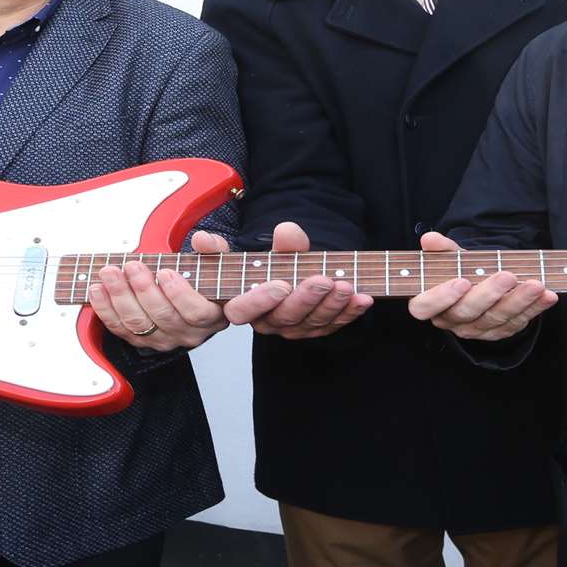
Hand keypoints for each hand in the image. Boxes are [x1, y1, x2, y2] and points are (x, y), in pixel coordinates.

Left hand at [88, 255, 228, 351]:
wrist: (189, 294)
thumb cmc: (201, 278)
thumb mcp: (213, 259)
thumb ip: (212, 248)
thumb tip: (201, 239)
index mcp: (211, 316)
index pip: (197, 312)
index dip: (180, 294)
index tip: (165, 272)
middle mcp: (187, 332)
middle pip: (163, 317)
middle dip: (143, 289)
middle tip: (132, 266)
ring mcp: (163, 338)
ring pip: (139, 323)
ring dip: (121, 296)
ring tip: (110, 273)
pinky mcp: (141, 340)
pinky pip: (120, 329)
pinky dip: (106, 310)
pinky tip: (98, 291)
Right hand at [202, 222, 372, 338]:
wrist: (284, 275)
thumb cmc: (262, 266)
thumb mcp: (244, 252)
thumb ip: (228, 247)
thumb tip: (204, 238)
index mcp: (243, 306)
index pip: (243, 310)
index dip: (260, 300)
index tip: (279, 284)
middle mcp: (268, 321)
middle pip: (285, 317)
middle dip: (306, 299)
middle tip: (322, 280)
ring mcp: (294, 328)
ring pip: (313, 322)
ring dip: (332, 304)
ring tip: (346, 284)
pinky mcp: (317, 328)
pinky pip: (334, 324)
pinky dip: (350, 312)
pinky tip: (362, 298)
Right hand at [407, 231, 556, 340]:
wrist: (481, 288)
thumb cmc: (461, 272)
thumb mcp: (451, 259)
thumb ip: (441, 249)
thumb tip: (430, 239)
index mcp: (431, 304)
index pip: (425, 307)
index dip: (441, 297)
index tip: (461, 281)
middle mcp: (453, 320)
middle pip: (467, 312)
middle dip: (489, 294)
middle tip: (507, 276)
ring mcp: (478, 329)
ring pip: (497, 318)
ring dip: (519, 300)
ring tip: (535, 284)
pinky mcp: (501, 331)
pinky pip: (519, 322)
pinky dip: (535, 308)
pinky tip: (548, 295)